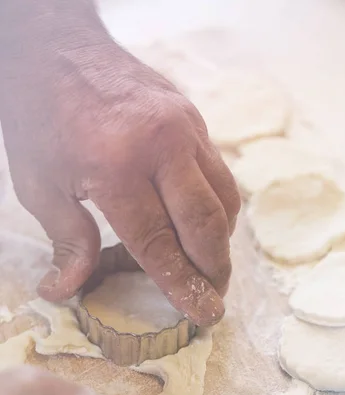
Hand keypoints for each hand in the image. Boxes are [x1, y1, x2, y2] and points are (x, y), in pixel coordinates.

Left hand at [0, 4, 239, 325]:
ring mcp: (186, 128)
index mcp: (118, 165)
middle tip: (213, 297)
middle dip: (214, 269)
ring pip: (224, 199)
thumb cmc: (40, 116)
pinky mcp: (194, 119)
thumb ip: (66, 240)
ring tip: (209, 266)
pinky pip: (219, 173)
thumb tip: (65, 290)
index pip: (159, 242)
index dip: (182, 284)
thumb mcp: (38, 183)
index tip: (203, 313)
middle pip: (206, 225)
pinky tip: (202, 223)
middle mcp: (163, 146)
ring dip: (221, 240)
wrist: (57, 48)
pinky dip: (218, 207)